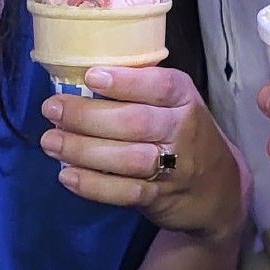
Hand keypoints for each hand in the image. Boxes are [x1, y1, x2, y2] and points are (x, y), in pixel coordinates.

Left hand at [42, 67, 249, 244]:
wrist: (218, 189)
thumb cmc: (182, 133)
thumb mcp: (174, 104)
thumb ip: (140, 90)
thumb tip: (81, 73)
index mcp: (183, 98)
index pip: (159, 85)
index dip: (125, 82)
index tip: (91, 76)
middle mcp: (181, 129)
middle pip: (135, 122)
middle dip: (88, 116)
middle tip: (52, 109)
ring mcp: (173, 167)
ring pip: (127, 158)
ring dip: (83, 150)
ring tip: (51, 141)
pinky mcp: (160, 197)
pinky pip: (125, 192)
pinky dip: (94, 185)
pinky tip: (67, 176)